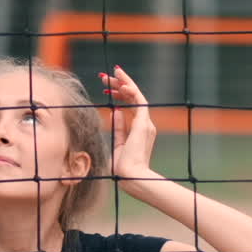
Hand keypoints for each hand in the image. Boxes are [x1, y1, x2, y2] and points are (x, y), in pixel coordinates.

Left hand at [100, 66, 157, 185]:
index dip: (120, 94)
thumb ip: (119, 127)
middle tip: (106, 77)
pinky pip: (139, 102)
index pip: (131, 106)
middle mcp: (146, 124)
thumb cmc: (123, 167)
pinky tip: (121, 84)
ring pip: (136, 96)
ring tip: (112, 74)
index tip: (108, 87)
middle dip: (120, 85)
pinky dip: (131, 91)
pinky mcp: (143, 124)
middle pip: (133, 98)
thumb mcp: (118, 143)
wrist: (130, 176)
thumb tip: (116, 112)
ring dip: (124, 83)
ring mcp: (146, 123)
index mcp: (140, 129)